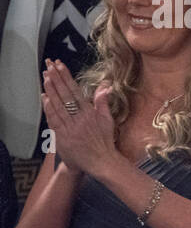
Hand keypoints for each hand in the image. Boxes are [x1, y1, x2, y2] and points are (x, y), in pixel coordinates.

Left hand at [40, 60, 116, 177]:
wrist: (101, 162)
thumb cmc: (105, 142)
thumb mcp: (108, 120)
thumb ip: (103, 102)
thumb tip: (105, 86)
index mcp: (90, 113)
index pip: (75, 91)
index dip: (66, 77)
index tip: (60, 66)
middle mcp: (79, 119)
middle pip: (64, 95)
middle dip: (56, 79)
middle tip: (48, 66)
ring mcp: (70, 127)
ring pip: (57, 105)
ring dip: (50, 90)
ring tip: (45, 77)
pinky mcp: (63, 136)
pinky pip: (54, 119)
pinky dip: (48, 108)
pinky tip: (45, 97)